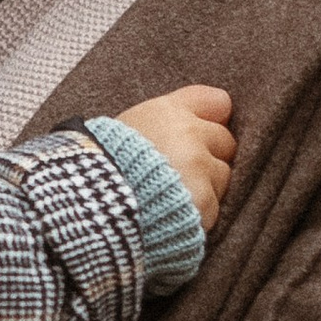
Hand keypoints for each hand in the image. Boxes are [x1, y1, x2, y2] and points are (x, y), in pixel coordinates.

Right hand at [116, 84, 235, 233]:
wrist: (94, 206)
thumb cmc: (103, 166)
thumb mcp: (126, 127)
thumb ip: (161, 122)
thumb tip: (193, 123)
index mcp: (169, 111)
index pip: (219, 102)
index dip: (211, 120)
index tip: (200, 134)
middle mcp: (188, 134)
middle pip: (226, 142)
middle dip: (209, 158)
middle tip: (178, 173)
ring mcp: (198, 168)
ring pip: (222, 178)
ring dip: (204, 188)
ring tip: (168, 197)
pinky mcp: (202, 203)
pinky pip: (213, 210)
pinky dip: (196, 217)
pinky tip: (169, 216)